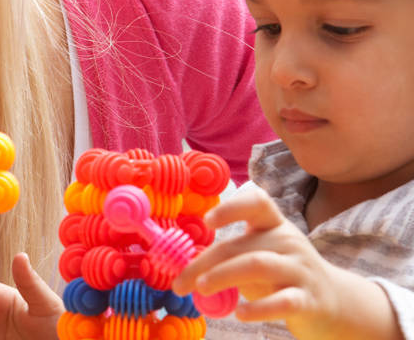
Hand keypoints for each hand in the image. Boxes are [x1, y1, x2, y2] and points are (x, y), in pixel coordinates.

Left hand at [173, 186, 400, 339]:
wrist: (337, 302)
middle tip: (180, 283)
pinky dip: (259, 308)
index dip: (231, 208)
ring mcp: (301, 269)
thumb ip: (232, 256)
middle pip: (242, 245)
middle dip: (205, 263)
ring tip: (202, 289)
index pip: (257, 203)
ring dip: (224, 276)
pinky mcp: (309, 300)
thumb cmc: (284, 274)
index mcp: (275, 225)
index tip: (207, 222)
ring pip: (258, 265)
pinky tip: (240, 314)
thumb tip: (188, 267)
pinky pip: (283, 301)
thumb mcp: (262, 254)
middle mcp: (289, 241)